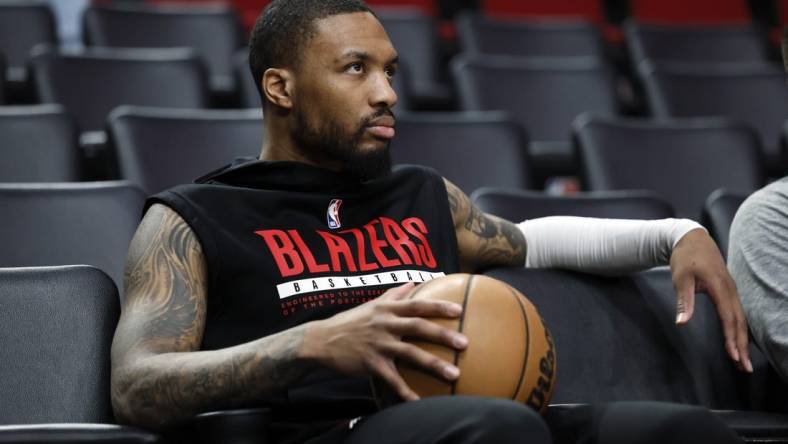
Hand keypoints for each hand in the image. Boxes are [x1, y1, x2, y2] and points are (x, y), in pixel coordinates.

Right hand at [302, 283, 467, 400]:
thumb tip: (413, 282)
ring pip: (410, 354)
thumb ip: (394, 295)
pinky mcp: (371, 363)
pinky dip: (406, 391)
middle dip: (443, 335)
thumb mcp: (372, 305)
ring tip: (454, 374)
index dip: (439, 307)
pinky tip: (419, 401)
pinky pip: (392, 379)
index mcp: (387, 309)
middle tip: (464, 343)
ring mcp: (378, 344)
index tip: (460, 310)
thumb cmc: (350, 321)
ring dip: (434, 364)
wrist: (321, 340)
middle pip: (418, 327)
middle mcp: (385, 324)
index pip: (417, 305)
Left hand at [670, 228, 751, 372]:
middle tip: (744, 367)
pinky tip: (739, 340)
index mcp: (720, 288)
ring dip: (743, 340)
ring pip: (741, 318)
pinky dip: (740, 328)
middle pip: (739, 322)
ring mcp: (731, 290)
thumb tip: (681, 324)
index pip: (729, 318)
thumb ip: (684, 301)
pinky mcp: (728, 290)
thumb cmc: (685, 258)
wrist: (692, 238)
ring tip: (743, 360)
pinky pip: (738, 313)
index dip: (732, 338)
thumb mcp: (680, 278)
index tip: (734, 356)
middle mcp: (730, 290)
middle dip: (742, 345)